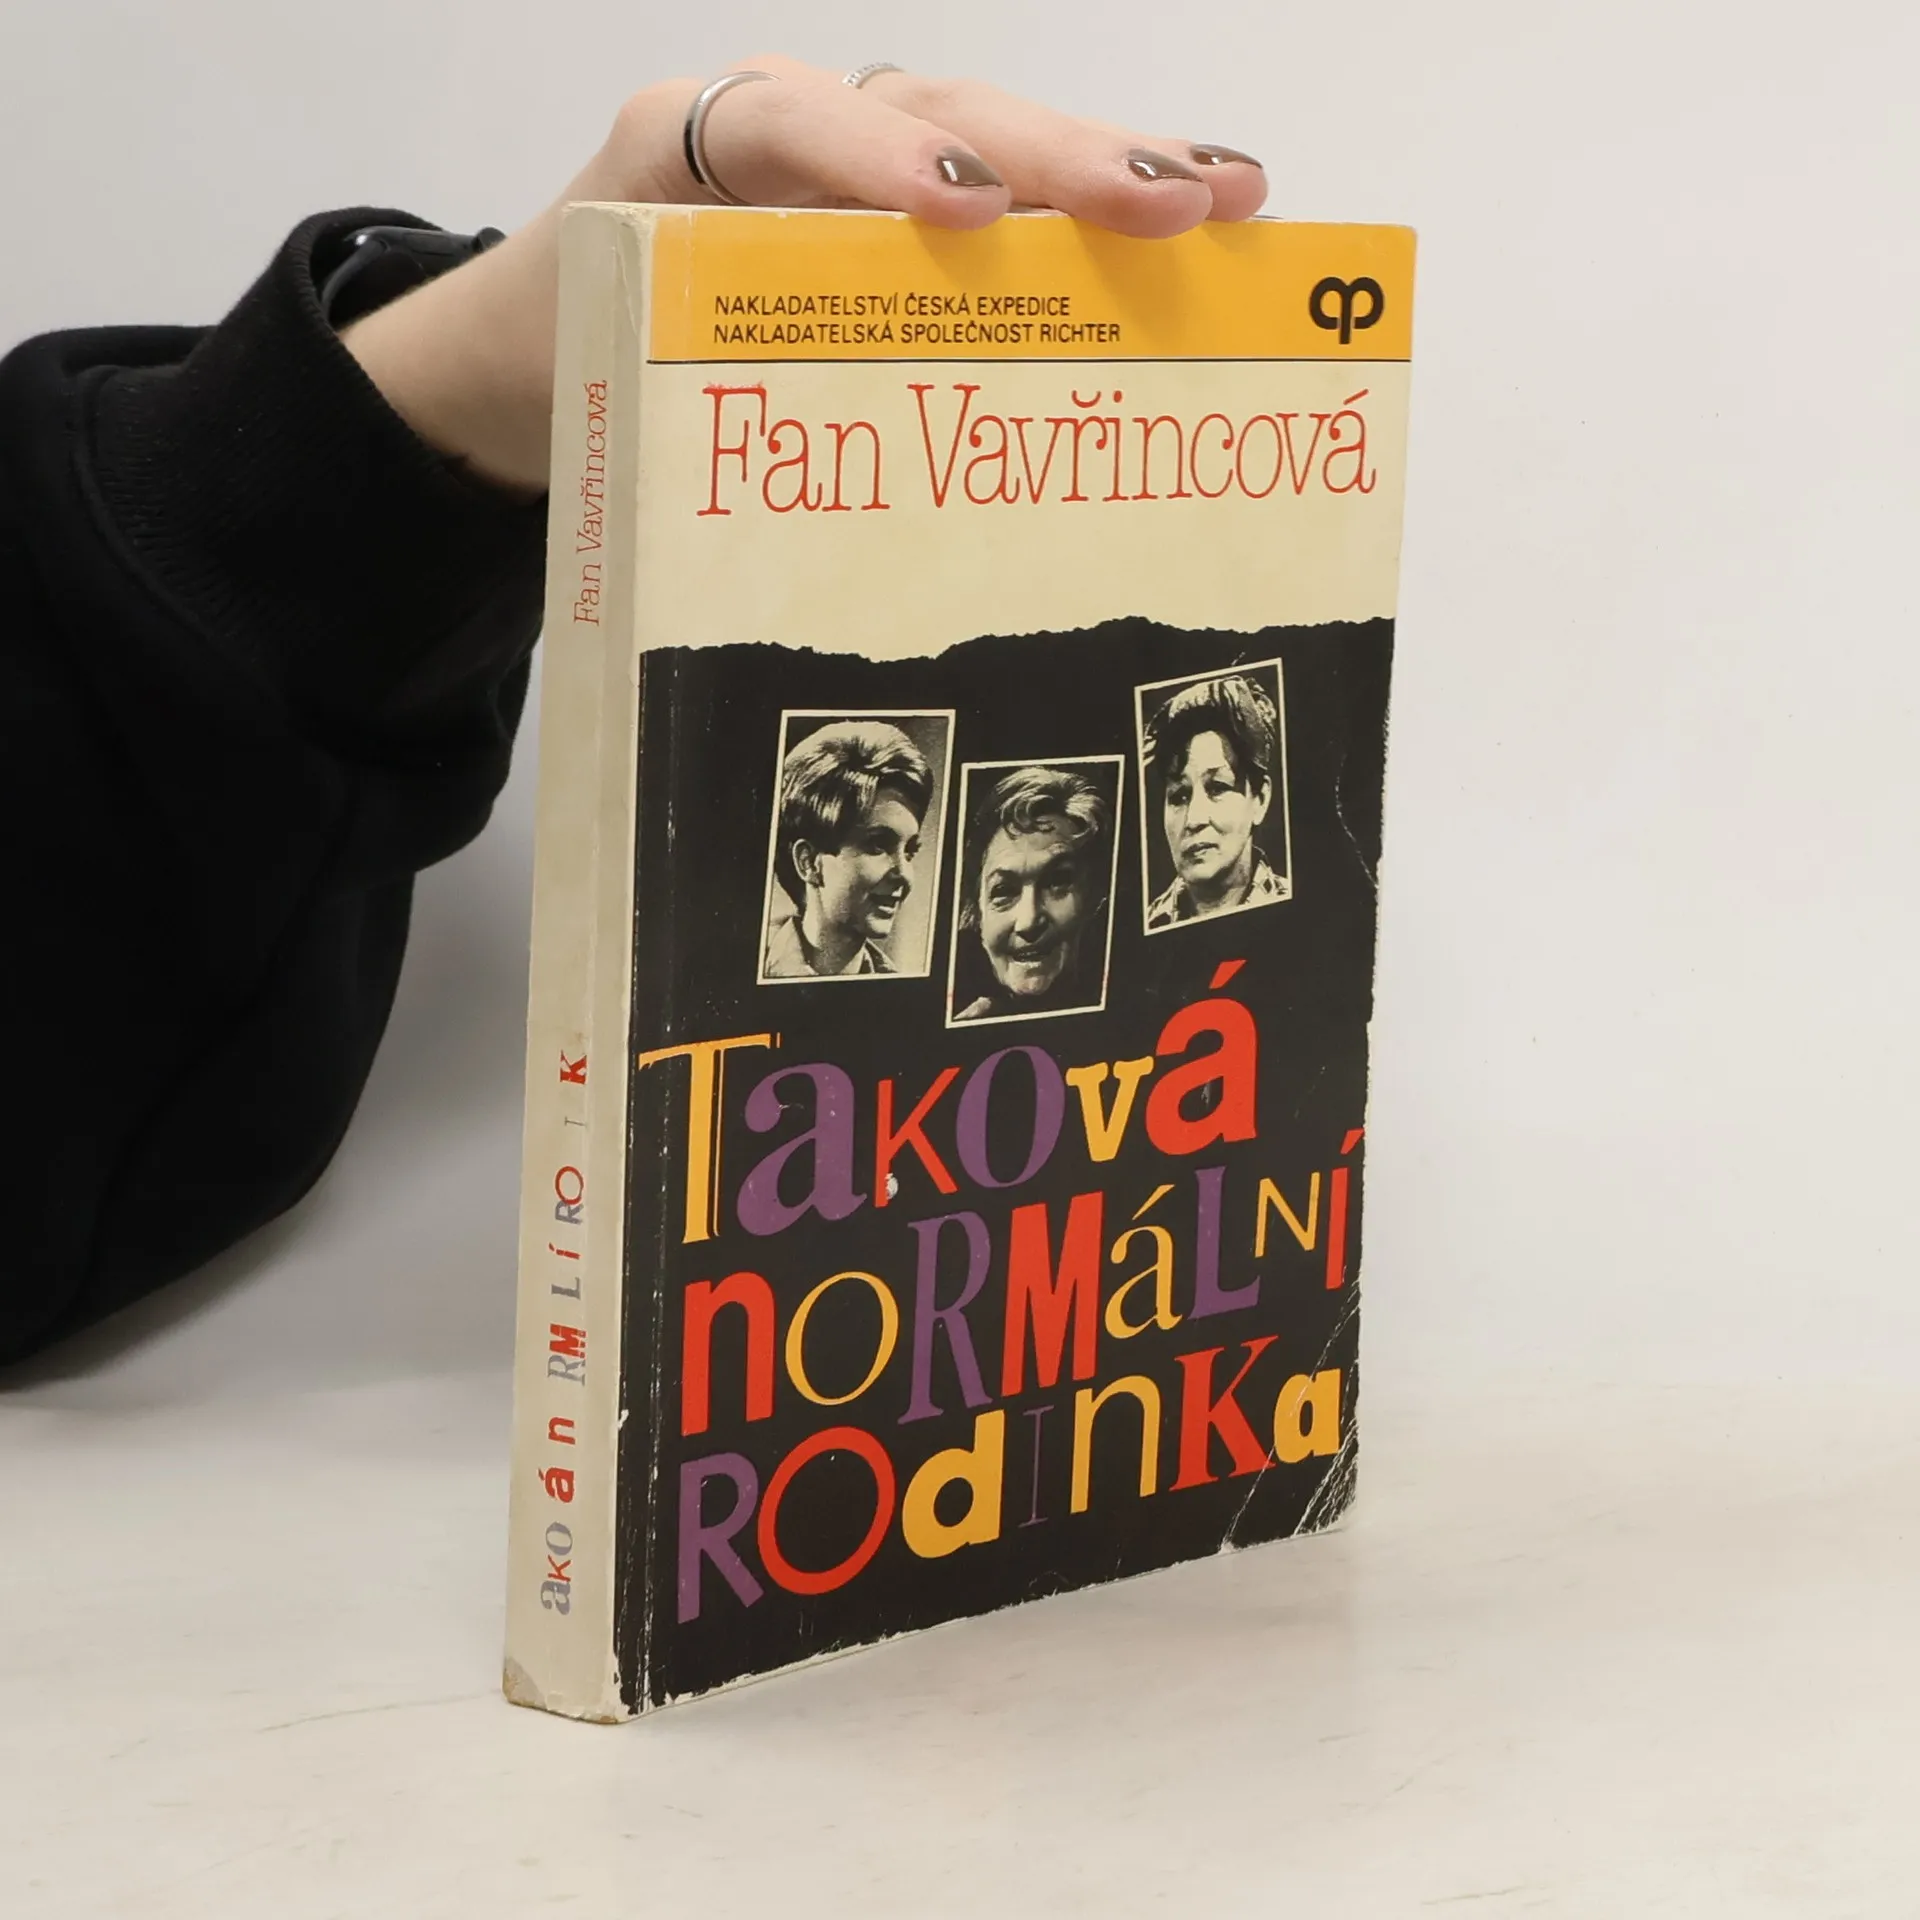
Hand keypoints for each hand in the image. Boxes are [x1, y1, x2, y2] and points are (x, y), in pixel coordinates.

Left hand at [343, 57, 1267, 495]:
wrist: (531, 345)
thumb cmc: (567, 361)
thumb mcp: (591, 382)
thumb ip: (658, 399)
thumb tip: (771, 520)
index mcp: (684, 152)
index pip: (785, 129)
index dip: (877, 161)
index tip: (966, 215)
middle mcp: (783, 133)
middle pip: (927, 114)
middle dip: (1051, 157)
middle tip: (1162, 205)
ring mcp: (853, 161)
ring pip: (988, 135)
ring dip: (1109, 164)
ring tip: (1223, 198)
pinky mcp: (898, 208)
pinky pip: (1004, 187)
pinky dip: (1095, 202)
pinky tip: (1202, 209)